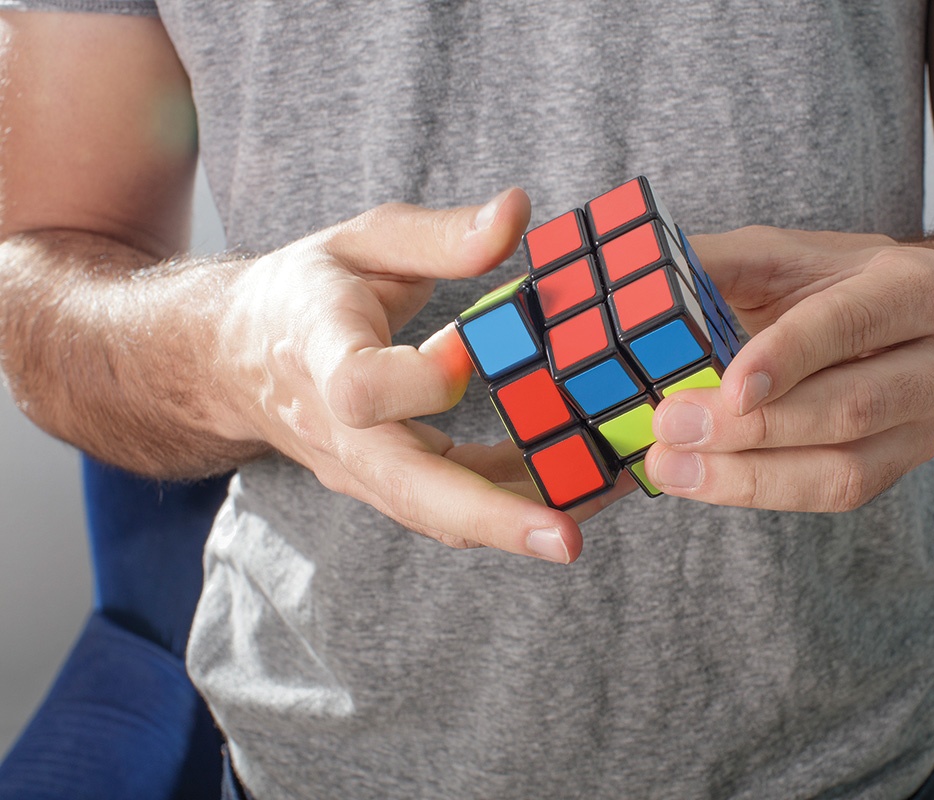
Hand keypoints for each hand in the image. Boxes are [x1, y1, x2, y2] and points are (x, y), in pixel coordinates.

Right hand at [213, 189, 623, 562]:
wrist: (238, 358)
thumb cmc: (303, 292)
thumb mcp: (360, 242)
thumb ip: (437, 235)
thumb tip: (517, 212)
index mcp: (319, 358)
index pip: (362, 391)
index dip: (421, 377)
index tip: (472, 345)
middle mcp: (338, 430)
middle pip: (408, 491)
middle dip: (492, 518)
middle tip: (567, 539)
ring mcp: (363, 469)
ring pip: (438, 514)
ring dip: (521, 518)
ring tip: (604, 495)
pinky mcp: (392, 484)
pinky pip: (454, 504)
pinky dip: (515, 499)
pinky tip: (576, 479)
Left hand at [644, 227, 933, 511]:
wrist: (888, 320)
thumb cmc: (821, 283)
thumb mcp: (773, 255)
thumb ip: (714, 265)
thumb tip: (637, 280)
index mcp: (920, 286)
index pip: (852, 324)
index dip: (789, 357)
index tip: (730, 387)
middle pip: (852, 407)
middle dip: (752, 428)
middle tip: (670, 424)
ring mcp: (931, 422)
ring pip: (845, 468)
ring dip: (749, 476)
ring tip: (671, 466)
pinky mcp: (901, 465)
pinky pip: (835, 494)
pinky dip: (762, 491)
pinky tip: (701, 478)